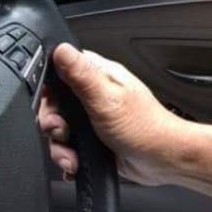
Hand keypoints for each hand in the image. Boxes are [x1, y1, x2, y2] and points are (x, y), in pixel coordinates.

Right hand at [40, 43, 186, 185]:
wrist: (163, 160)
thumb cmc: (145, 128)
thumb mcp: (107, 98)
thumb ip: (81, 75)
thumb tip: (61, 49)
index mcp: (98, 76)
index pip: (60, 71)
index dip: (48, 90)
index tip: (51, 107)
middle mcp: (94, 95)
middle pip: (55, 104)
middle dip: (53, 123)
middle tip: (63, 132)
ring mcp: (93, 118)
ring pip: (60, 129)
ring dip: (61, 146)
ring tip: (71, 156)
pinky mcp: (93, 139)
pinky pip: (69, 146)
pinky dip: (69, 156)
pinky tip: (76, 162)